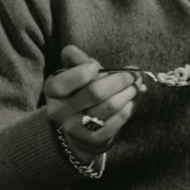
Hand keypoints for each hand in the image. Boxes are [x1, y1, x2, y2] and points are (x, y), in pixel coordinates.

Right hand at [44, 44, 145, 161]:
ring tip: (136, 86)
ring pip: (109, 107)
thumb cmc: (80, 93)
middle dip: (119, 80)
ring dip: (128, 93)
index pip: (65, 81)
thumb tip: (71, 50)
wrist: (79, 129)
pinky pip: (116, 122)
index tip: (97, 67)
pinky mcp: (92, 139)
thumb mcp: (75, 74)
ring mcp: (75, 128)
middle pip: (95, 92)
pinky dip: (127, 110)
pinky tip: (131, 103)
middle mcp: (59, 111)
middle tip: (133, 75)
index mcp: (53, 90)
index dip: (84, 71)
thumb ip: (76, 60)